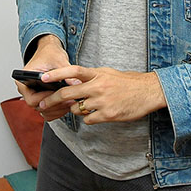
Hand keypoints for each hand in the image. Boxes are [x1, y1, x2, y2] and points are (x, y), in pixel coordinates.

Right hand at [16, 35, 77, 121]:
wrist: (50, 51)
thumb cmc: (50, 54)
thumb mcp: (59, 60)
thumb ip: (66, 72)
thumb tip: (76, 84)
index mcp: (24, 78)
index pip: (32, 99)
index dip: (46, 100)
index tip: (59, 95)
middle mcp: (26, 88)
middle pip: (38, 106)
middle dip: (54, 105)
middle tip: (68, 101)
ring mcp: (33, 94)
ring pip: (43, 110)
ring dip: (57, 109)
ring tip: (70, 102)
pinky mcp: (41, 97)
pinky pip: (47, 110)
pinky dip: (57, 109)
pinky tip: (67, 104)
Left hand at [39, 65, 166, 123]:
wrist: (148, 91)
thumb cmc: (128, 82)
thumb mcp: (108, 73)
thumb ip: (91, 77)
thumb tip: (74, 82)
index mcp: (97, 74)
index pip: (73, 71)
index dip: (57, 73)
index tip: (43, 77)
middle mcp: (98, 86)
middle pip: (68, 93)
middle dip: (52, 99)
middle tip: (42, 104)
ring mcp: (102, 101)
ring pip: (77, 109)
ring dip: (75, 110)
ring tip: (83, 106)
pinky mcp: (108, 115)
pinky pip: (88, 119)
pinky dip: (88, 118)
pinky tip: (96, 114)